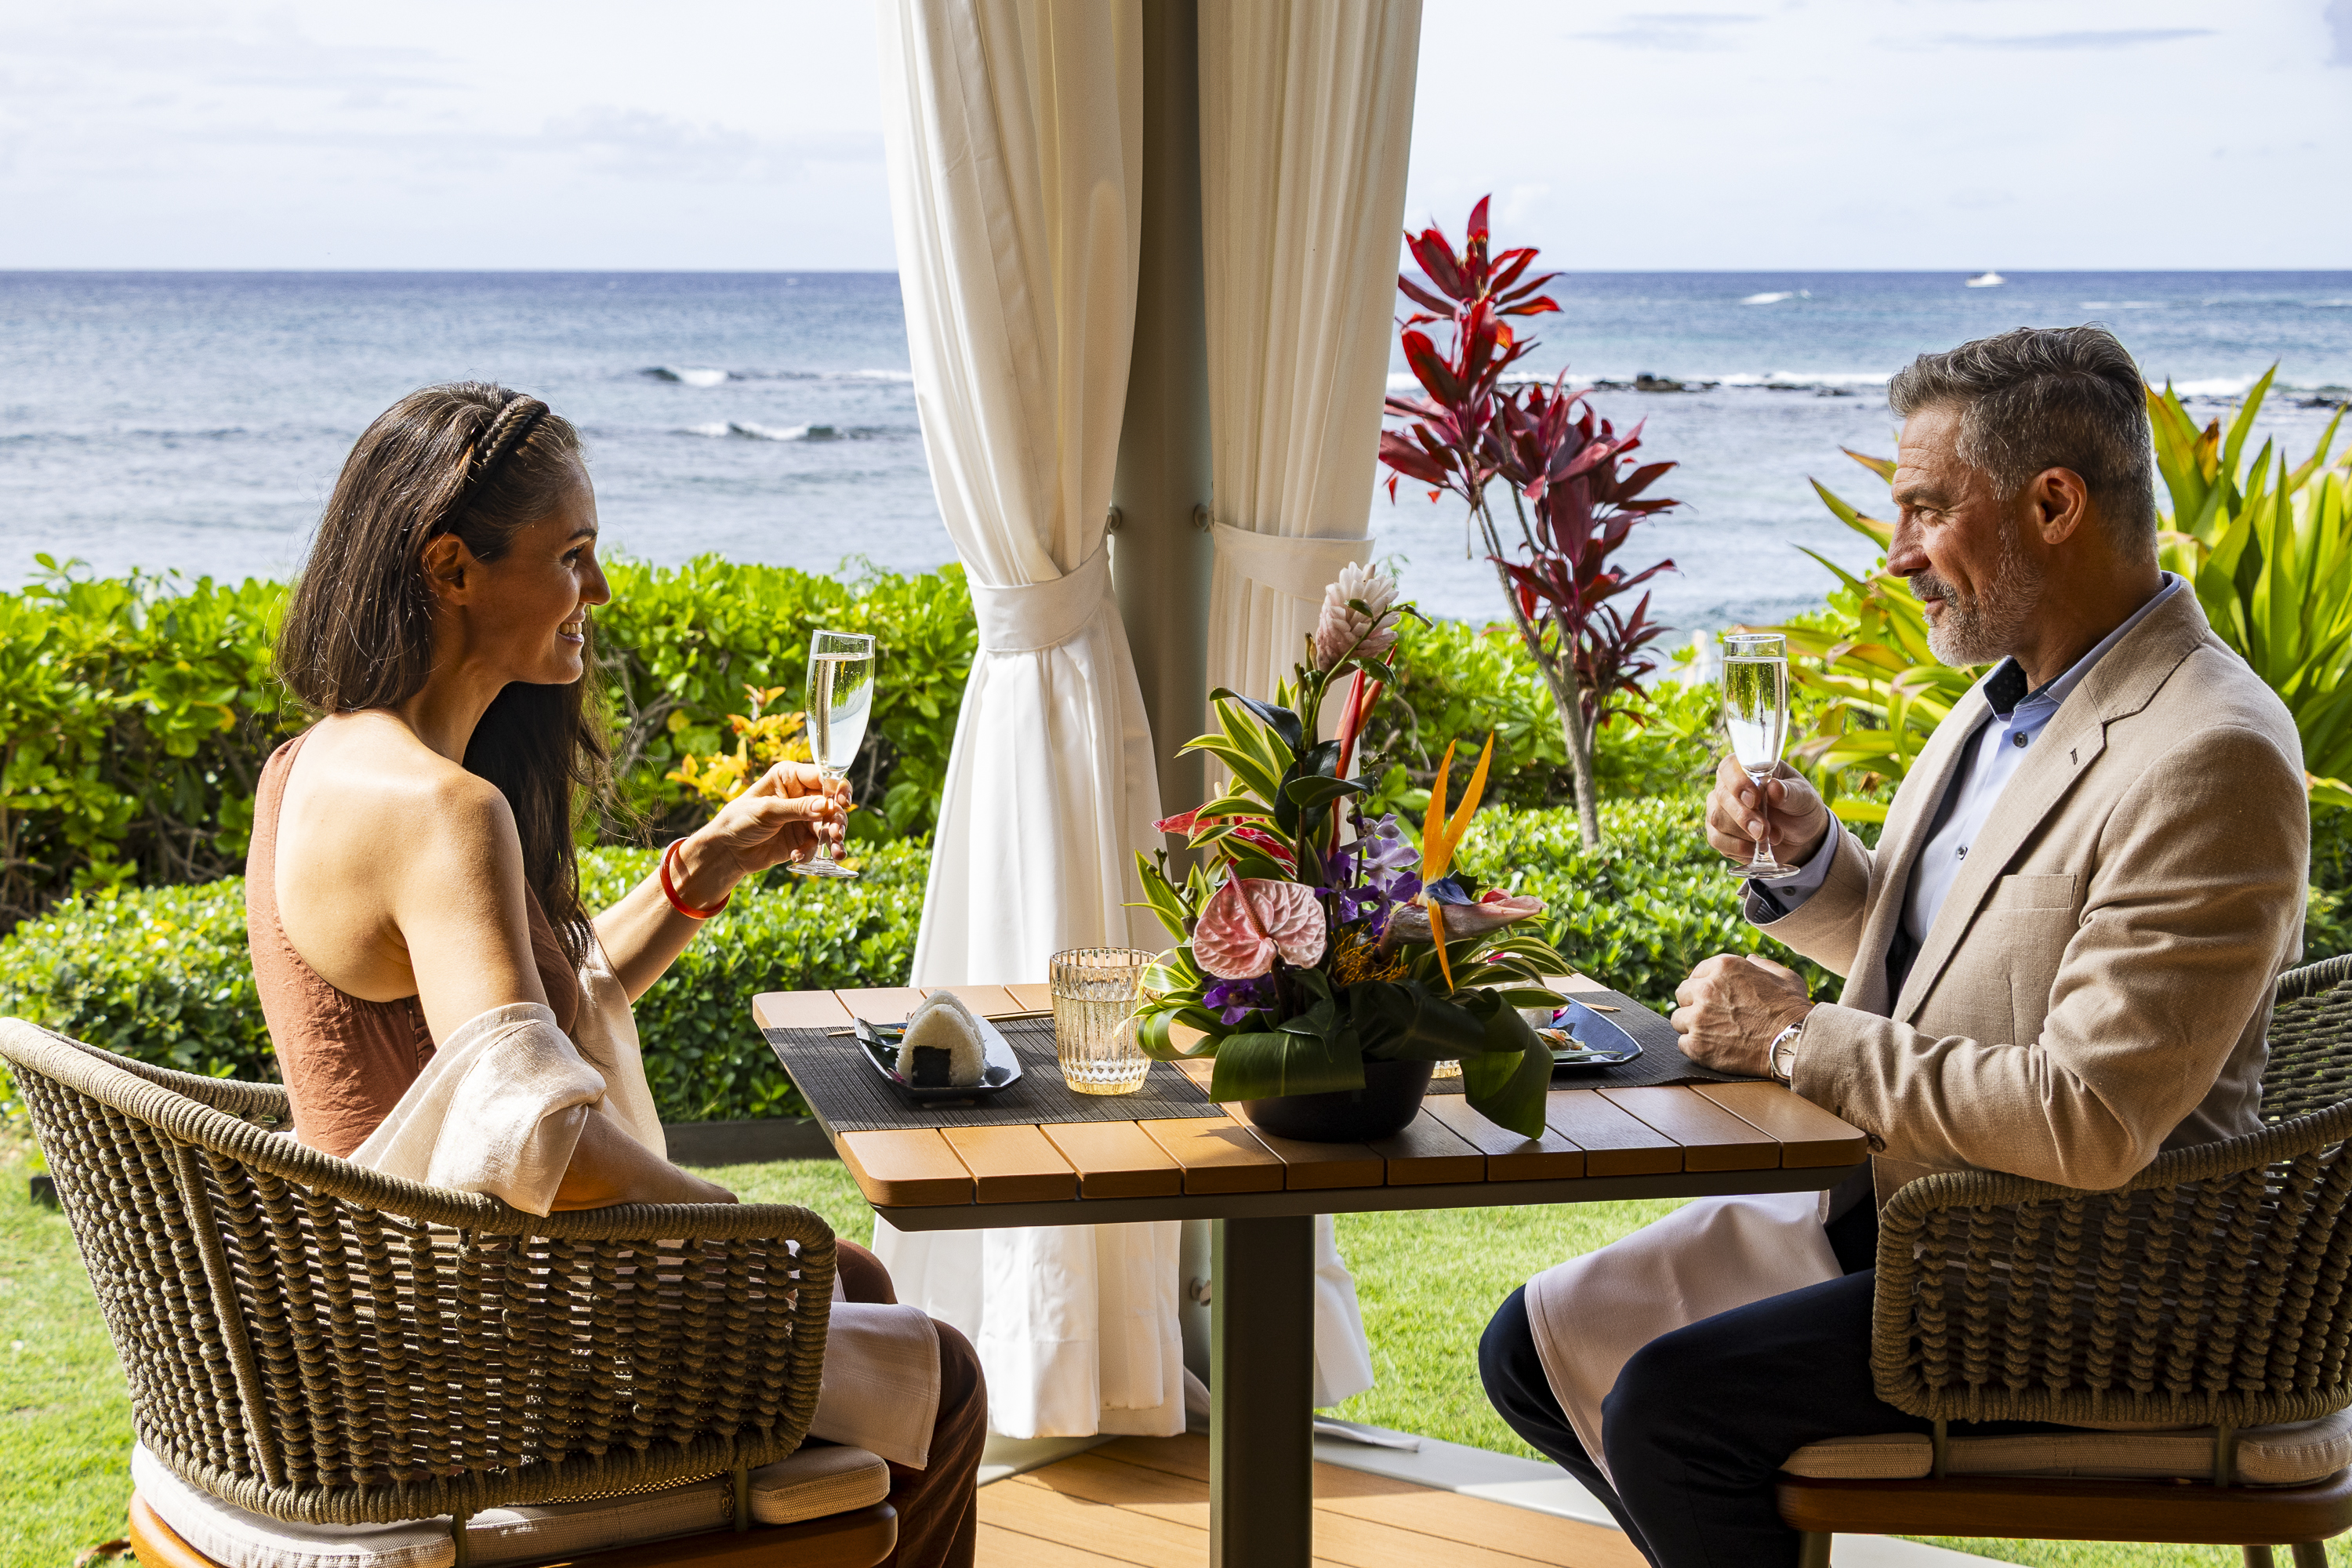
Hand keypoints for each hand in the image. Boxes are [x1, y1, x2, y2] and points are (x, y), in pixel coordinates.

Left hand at [673, 762, 849, 903]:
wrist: (727, 851)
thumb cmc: (739, 820)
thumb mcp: (767, 811)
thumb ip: (797, 808)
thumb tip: (826, 806)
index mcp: (791, 778)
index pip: (823, 777)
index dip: (837, 788)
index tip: (842, 802)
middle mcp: (801, 795)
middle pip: (833, 803)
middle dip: (837, 820)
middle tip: (836, 834)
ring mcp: (804, 818)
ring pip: (830, 825)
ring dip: (833, 839)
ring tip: (835, 852)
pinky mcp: (803, 838)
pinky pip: (818, 844)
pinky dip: (811, 852)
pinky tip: (796, 857)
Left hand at [1670, 953, 1812, 1076]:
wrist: (1794, 1043)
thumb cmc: (1792, 1009)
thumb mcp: (1783, 976)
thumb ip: (1762, 965)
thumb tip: (1750, 959)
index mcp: (1723, 967)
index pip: (1696, 974)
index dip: (1704, 987)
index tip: (1713, 998)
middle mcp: (1706, 989)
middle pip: (1683, 995)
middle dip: (1694, 1004)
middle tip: (1712, 1017)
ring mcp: (1698, 1018)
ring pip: (1678, 1020)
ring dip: (1692, 1026)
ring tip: (1713, 1033)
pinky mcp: (1697, 1044)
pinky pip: (1682, 1043)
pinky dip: (1695, 1047)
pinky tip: (1713, 1048)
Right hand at [1705, 754, 1829, 867]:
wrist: (1800, 836)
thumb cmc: (1800, 807)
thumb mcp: (1804, 797)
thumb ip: (1790, 792)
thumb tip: (1774, 788)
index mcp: (1747, 769)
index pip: (1729, 767)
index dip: (1737, 783)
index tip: (1755, 799)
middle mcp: (1728, 786)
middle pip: (1721, 796)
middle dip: (1744, 816)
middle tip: (1764, 829)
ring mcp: (1720, 809)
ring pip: (1717, 819)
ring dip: (1744, 832)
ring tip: (1771, 837)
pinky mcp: (1718, 833)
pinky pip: (1717, 839)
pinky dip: (1738, 846)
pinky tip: (1755, 848)